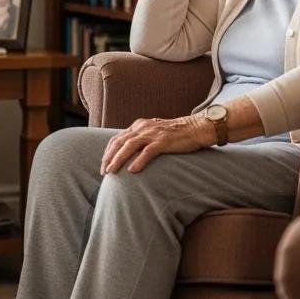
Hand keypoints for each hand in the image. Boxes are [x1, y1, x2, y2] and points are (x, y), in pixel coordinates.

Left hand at [100, 115, 214, 173]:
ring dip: (118, 159)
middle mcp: (142, 128)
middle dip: (109, 158)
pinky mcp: (163, 141)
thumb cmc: (174, 134)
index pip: (117, 139)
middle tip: (103, 172)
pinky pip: (148, 151)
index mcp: (138, 126)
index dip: (108, 152)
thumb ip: (140, 140)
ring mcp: (152, 134)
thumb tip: (128, 155)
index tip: (103, 164)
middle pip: (119, 142)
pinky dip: (138, 161)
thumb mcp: (153, 134)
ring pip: (129, 146)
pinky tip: (132, 171)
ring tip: (112, 172)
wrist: (196, 128)